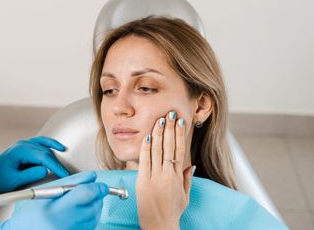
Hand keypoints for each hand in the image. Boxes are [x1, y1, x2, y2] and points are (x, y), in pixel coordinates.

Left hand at [0, 136, 69, 191]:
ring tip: (64, 165)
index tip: (64, 173)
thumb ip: (30, 175)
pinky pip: (42, 142)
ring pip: (45, 146)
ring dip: (56, 155)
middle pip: (46, 151)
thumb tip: (45, 170)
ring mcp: (25, 143)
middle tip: (66, 173)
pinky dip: (51, 145)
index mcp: (20, 151)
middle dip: (57, 163)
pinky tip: (59, 147)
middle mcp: (24, 144)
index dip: (55, 166)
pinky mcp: (27, 146)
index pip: (43, 157)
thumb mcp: (13, 180)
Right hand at [0, 171, 109, 229]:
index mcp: (56, 210)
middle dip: (96, 195)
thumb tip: (92, 176)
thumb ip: (72, 181)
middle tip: (88, 189)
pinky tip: (79, 211)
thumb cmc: (33, 212)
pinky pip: (92, 224)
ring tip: (79, 201)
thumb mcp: (48, 192)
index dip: (97, 187)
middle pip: (94, 205)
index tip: (100, 183)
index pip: (86, 194)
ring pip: (96, 214)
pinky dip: (91, 215)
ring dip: (94, 204)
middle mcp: (66, 224)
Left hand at [136, 111, 193, 229]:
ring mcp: (154, 177)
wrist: (160, 225)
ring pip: (157, 151)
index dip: (180, 134)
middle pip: (169, 146)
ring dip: (158, 133)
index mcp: (177, 177)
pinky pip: (145, 161)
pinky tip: (148, 137)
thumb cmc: (172, 212)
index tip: (180, 122)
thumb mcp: (184, 196)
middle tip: (169, 114)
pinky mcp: (143, 181)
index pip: (179, 150)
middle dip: (169, 128)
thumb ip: (187, 179)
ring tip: (159, 120)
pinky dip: (146, 148)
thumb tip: (190, 164)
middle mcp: (167, 175)